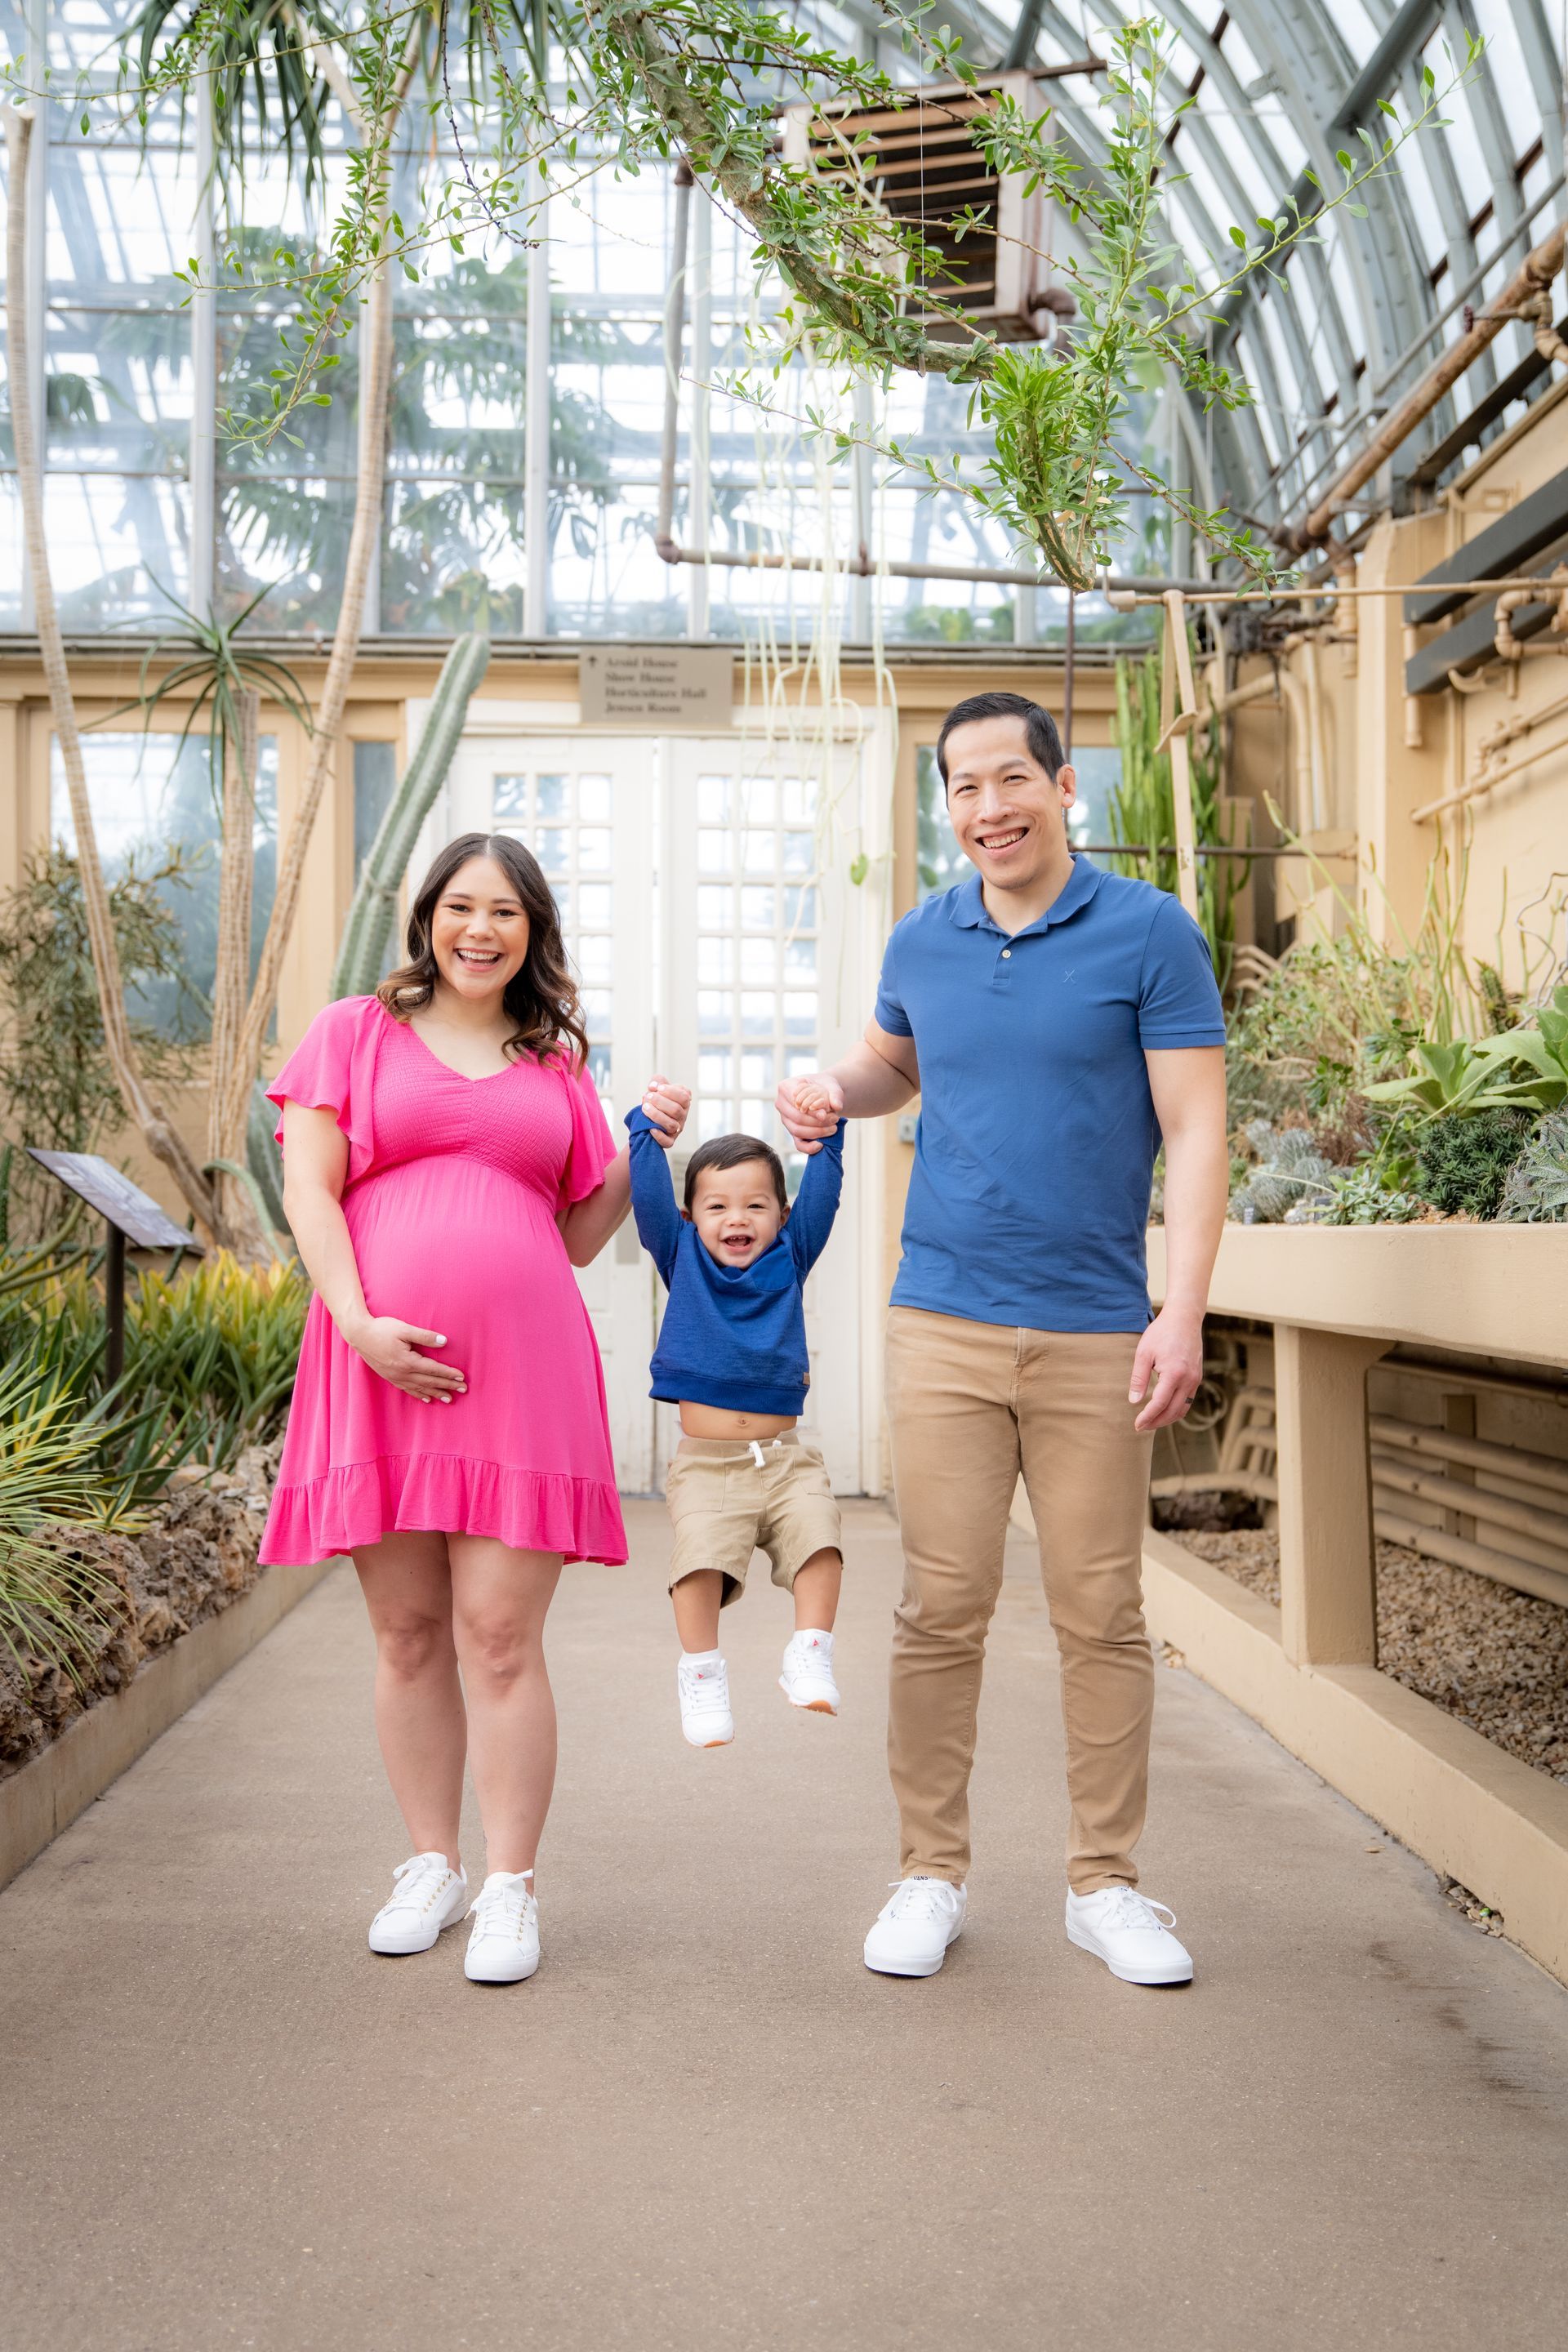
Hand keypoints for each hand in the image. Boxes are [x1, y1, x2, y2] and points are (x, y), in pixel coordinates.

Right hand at [348, 1316, 466, 1403]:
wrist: (358, 1334)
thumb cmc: (382, 1328)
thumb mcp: (404, 1329)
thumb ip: (425, 1336)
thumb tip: (444, 1342)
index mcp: (408, 1361)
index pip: (433, 1370)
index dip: (449, 1374)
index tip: (462, 1377)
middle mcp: (402, 1373)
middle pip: (429, 1381)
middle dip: (447, 1385)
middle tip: (463, 1390)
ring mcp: (395, 1377)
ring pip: (420, 1388)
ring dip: (436, 1393)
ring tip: (449, 1399)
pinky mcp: (389, 1377)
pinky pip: (407, 1390)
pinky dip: (419, 1395)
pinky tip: (427, 1399)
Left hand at [641, 1074, 690, 1147]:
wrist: (648, 1118)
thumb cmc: (655, 1101)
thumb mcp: (657, 1087)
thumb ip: (657, 1081)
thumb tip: (654, 1085)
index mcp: (683, 1102)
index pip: (684, 1096)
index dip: (671, 1092)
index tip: (658, 1088)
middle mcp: (682, 1116)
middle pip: (677, 1110)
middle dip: (660, 1102)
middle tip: (648, 1097)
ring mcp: (677, 1129)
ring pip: (672, 1125)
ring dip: (657, 1115)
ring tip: (644, 1107)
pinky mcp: (669, 1140)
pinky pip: (667, 1142)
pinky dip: (659, 1135)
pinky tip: (650, 1128)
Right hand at [776, 1072, 843, 1154]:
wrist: (823, 1093)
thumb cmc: (824, 1087)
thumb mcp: (831, 1086)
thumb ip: (835, 1094)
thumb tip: (837, 1106)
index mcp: (785, 1087)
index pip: (795, 1101)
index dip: (810, 1110)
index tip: (825, 1114)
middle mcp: (781, 1104)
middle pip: (797, 1118)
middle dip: (817, 1122)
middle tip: (834, 1120)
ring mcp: (785, 1119)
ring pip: (797, 1131)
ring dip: (817, 1132)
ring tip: (833, 1128)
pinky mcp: (792, 1131)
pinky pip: (798, 1143)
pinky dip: (809, 1147)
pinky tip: (821, 1145)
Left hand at [1129, 1307, 1203, 1433]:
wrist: (1184, 1318)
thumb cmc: (1161, 1333)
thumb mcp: (1144, 1353)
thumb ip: (1139, 1379)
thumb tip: (1134, 1401)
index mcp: (1174, 1374)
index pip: (1159, 1404)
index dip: (1147, 1417)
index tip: (1136, 1425)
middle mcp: (1188, 1380)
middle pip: (1173, 1411)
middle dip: (1156, 1422)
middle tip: (1141, 1427)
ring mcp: (1195, 1379)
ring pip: (1183, 1409)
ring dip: (1167, 1419)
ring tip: (1151, 1422)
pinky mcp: (1197, 1377)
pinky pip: (1188, 1400)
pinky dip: (1176, 1409)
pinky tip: (1164, 1410)